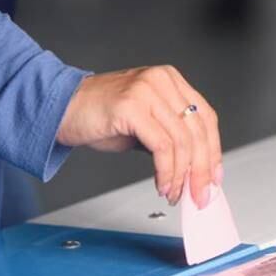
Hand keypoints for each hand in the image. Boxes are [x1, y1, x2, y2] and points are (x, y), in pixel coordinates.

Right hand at [56, 66, 223, 207]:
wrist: (61, 109)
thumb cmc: (99, 116)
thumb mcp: (145, 122)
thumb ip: (170, 138)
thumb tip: (195, 170)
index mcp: (169, 80)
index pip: (205, 118)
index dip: (214, 152)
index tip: (213, 179)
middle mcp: (161, 80)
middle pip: (198, 130)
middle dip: (202, 170)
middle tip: (200, 195)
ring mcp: (146, 90)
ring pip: (182, 141)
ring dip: (181, 176)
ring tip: (174, 193)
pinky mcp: (131, 106)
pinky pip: (162, 146)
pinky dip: (166, 171)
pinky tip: (162, 184)